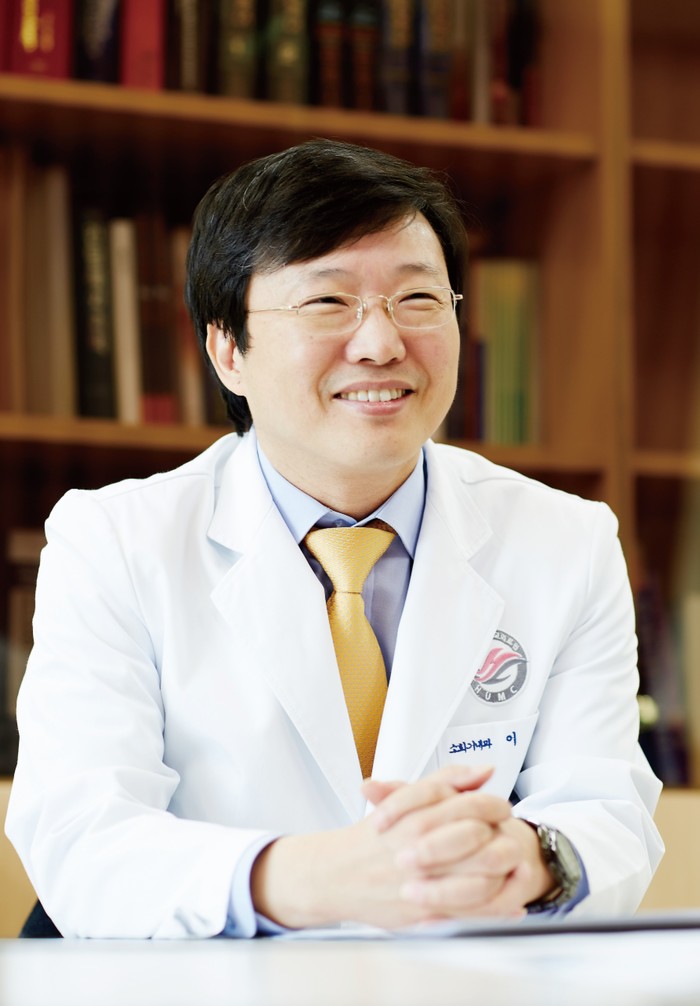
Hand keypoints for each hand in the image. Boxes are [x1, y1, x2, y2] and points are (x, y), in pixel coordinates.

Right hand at [250, 765, 554, 929]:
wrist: (334, 874)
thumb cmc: (374, 837)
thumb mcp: (406, 799)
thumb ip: (446, 780)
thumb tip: (486, 770)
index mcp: (416, 816)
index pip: (469, 807)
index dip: (493, 807)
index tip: (503, 810)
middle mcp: (418, 848)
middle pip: (478, 841)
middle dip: (503, 839)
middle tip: (513, 839)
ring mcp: (421, 883)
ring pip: (478, 880)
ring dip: (506, 875)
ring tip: (519, 868)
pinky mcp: (422, 912)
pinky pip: (469, 913)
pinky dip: (497, 909)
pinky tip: (513, 903)